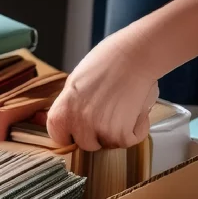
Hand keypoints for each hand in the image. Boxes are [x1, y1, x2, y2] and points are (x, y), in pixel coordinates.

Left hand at [47, 30, 158, 150]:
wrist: (135, 54)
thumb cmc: (107, 62)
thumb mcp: (74, 84)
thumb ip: (70, 107)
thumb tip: (68, 123)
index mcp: (61, 113)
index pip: (60, 138)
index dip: (73, 134)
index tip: (82, 127)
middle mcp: (77, 125)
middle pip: (86, 144)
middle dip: (98, 133)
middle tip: (110, 111)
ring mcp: (99, 131)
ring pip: (109, 144)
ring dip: (118, 131)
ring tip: (124, 106)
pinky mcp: (121, 134)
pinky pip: (129, 141)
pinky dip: (137, 129)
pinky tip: (136, 108)